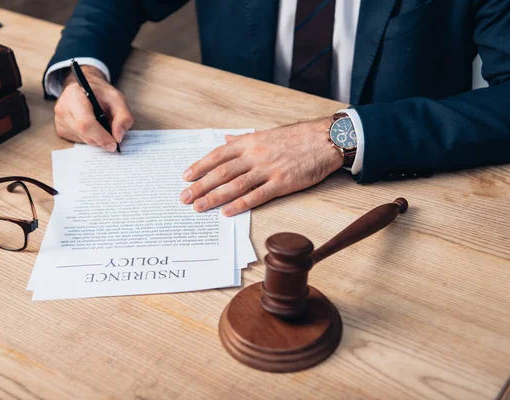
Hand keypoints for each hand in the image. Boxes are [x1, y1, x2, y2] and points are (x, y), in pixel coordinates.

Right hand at [54, 65, 133, 151]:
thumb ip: (123, 117)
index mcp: (74, 95)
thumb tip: (118, 137)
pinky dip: (91, 138)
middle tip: (113, 135)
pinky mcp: (60, 130)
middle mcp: (62, 108)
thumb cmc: (100, 93)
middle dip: (102, 139)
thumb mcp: (117, 99)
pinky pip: (79, 141)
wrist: (84, 89)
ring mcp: (59, 120)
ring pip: (83, 140)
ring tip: (102, 125)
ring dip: (97, 139)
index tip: (114, 144)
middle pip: (84, 134)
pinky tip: (93, 127)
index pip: (85, 123)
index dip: (101, 136)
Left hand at [179, 118, 343, 215]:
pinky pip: (257, 196)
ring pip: (235, 185)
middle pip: (221, 172)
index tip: (186, 176)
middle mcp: (255, 155)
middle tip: (184, 197)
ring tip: (198, 207)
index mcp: (250, 142)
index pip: (218, 155)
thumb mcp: (266, 133)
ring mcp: (268, 170)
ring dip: (214, 197)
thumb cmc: (297, 137)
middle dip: (200, 186)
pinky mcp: (282, 183)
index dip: (200, 166)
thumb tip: (226, 141)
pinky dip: (240, 204)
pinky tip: (227, 212)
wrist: (326, 139)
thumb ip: (244, 140)